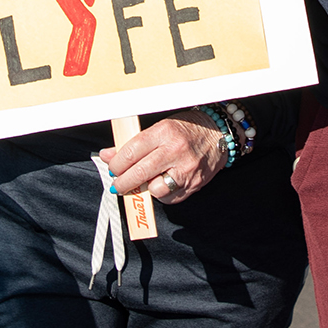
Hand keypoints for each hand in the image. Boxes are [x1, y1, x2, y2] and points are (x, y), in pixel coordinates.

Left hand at [102, 112, 224, 204]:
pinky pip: (170, 198)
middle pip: (140, 173)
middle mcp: (175, 150)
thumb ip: (133, 144)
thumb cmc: (186, 130)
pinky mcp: (194, 184)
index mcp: (164, 132)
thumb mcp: (159, 129)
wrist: (218, 134)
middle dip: (123, 183)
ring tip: (145, 182)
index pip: (132, 151)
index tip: (113, 169)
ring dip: (145, 189)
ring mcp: (186, 169)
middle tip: (118, 185)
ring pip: (155, 189)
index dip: (116, 164)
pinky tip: (162, 185)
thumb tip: (108, 155)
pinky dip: (162, 195)